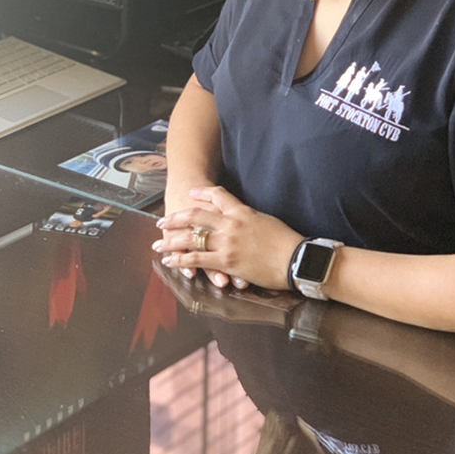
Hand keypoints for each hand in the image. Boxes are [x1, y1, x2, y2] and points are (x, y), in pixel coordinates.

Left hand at [153, 186, 303, 290]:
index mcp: (242, 211)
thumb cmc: (287, 241)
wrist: (296, 258)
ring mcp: (226, 242)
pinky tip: (170, 261)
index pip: (218, 194)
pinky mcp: (226, 261)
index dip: (202, 192)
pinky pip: (197, 259)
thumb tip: (244, 220)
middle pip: (195, 215)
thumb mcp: (266, 221)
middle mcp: (230, 223)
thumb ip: (250, 219)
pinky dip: (181, 260)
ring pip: (191, 237)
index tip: (191, 192)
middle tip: (161, 221)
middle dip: (176, 217)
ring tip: (158, 244)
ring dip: (171, 240)